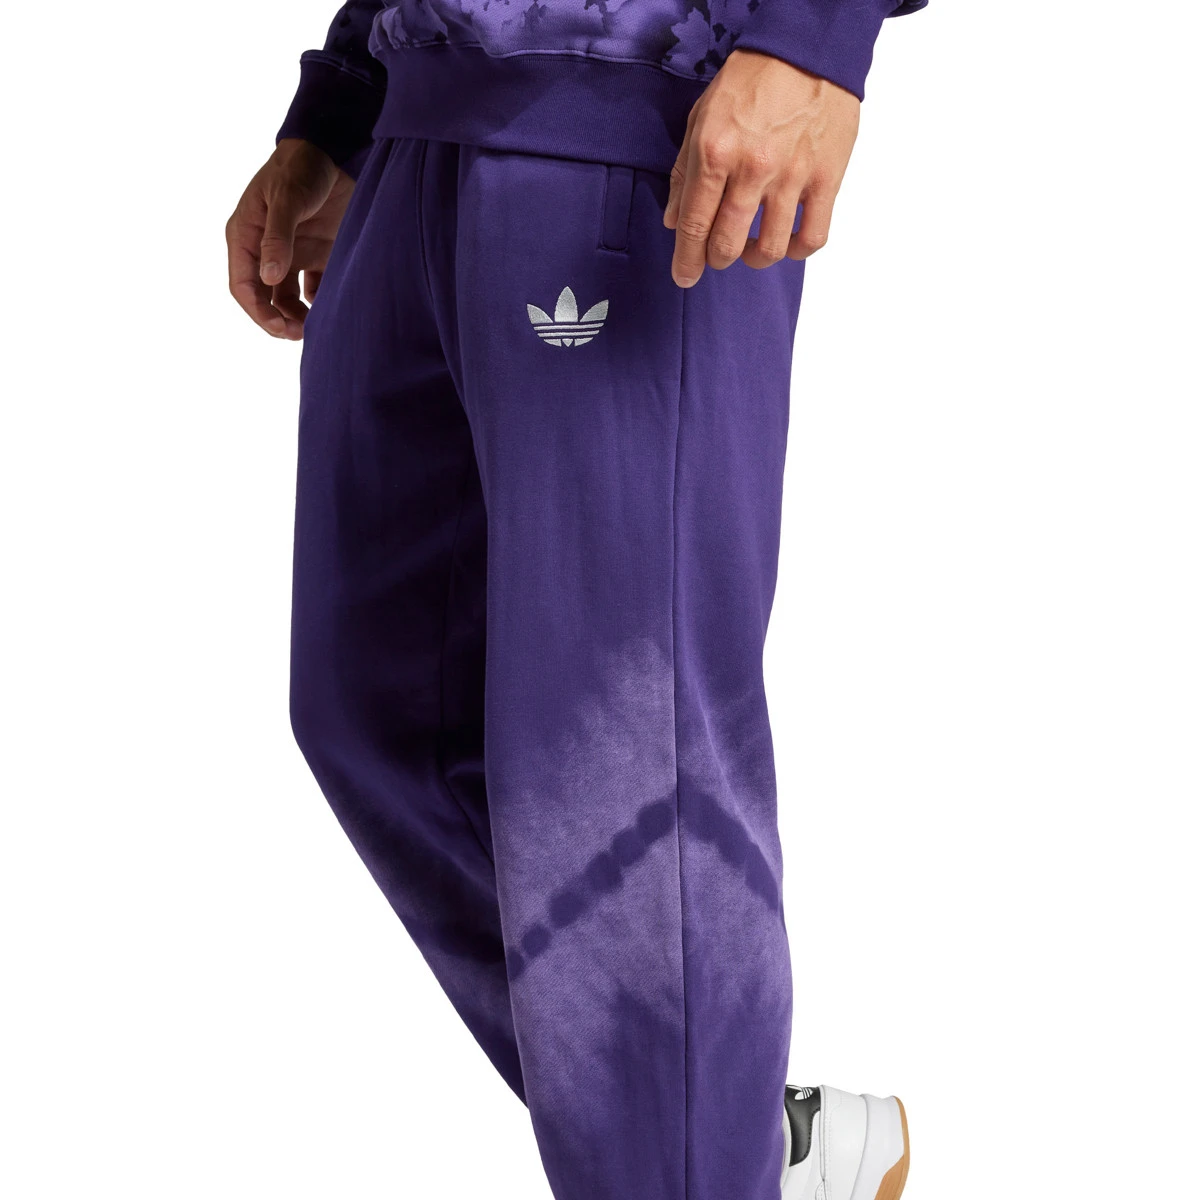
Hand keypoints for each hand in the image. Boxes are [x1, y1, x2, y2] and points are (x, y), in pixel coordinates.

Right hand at [226, 139, 354, 338]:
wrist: (334, 151)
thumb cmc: (301, 169)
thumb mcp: (286, 199)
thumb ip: (278, 237)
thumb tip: (269, 277)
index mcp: (245, 236)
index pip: (242, 286)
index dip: (258, 312)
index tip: (279, 328)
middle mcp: (263, 249)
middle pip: (262, 298)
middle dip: (277, 320)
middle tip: (300, 335)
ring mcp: (290, 253)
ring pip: (286, 297)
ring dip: (296, 316)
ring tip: (315, 327)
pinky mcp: (315, 253)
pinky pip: (313, 287)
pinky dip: (319, 300)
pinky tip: (329, 304)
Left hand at [664, 49, 860, 287]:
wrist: (808, 49)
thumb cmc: (753, 79)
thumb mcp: (703, 116)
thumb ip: (685, 171)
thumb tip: (675, 220)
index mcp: (715, 152)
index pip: (694, 224)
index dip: (686, 259)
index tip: (684, 276)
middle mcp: (752, 169)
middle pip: (728, 244)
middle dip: (716, 259)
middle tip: (717, 255)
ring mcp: (792, 177)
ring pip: (771, 249)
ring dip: (755, 258)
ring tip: (752, 248)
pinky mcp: (826, 178)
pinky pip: (813, 236)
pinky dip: (798, 250)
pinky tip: (788, 243)